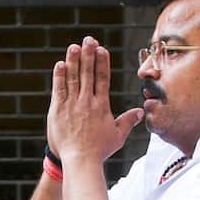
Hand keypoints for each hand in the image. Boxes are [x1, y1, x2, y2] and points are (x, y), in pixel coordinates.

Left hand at [47, 36, 143, 163]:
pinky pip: (59, 89)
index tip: (102, 49)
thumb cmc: (100, 150)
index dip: (102, 62)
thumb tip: (141, 112)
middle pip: (88, 73)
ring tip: (74, 46)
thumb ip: (128, 121)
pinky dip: (60, 76)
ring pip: (73, 78)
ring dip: (73, 61)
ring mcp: (72, 105)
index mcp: (101, 106)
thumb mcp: (118, 136)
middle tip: (88, 39)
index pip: (103, 79)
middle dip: (88, 55)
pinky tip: (61, 64)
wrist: (80, 161)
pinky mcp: (58, 110)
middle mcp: (87, 102)